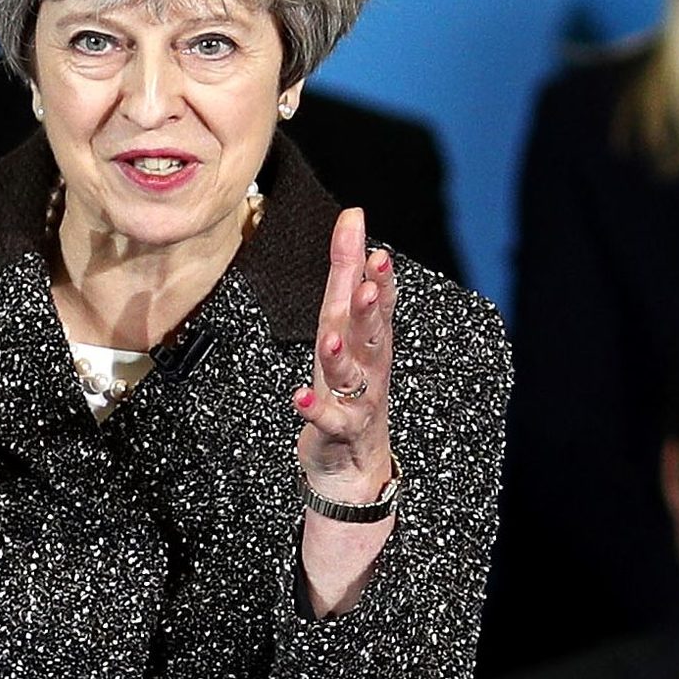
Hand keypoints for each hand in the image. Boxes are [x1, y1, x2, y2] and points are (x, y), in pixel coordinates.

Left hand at [292, 208, 394, 494]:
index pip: (377, 303)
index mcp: (369, 340)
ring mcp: (357, 400)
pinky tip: (299, 396)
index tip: (377, 248)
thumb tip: (352, 216)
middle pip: (372, 333)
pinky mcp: (338, 430)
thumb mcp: (345, 326)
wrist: (352, 462)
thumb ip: (348, 274)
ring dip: (341, 354)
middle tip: (373, 281)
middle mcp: (369, 367)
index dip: (378, 278)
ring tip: (330, 336)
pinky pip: (327, 420)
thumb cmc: (350, 385)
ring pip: (352, 375)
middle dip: (373, 307)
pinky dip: (314, 408)